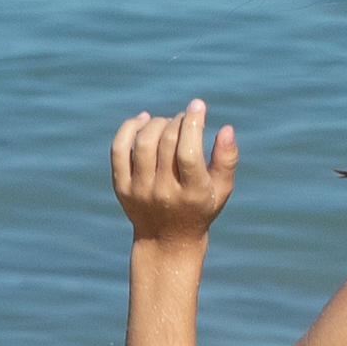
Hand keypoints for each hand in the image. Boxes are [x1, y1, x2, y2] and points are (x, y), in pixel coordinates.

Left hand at [110, 100, 236, 244]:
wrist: (166, 240)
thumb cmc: (200, 207)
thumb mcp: (222, 188)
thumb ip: (227, 159)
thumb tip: (226, 128)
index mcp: (192, 193)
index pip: (189, 153)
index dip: (193, 124)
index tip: (197, 105)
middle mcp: (164, 193)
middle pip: (166, 144)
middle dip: (178, 121)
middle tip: (185, 117)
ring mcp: (139, 190)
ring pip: (144, 143)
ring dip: (157, 123)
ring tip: (168, 123)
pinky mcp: (122, 187)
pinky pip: (119, 150)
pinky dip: (129, 128)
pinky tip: (144, 120)